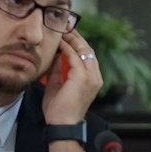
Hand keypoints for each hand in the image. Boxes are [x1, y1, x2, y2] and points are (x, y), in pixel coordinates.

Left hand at [42, 31, 101, 151]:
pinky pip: (75, 57)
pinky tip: (58, 42)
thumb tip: (55, 55)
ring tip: (62, 29)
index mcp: (92, 79)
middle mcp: (95, 77)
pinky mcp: (83, 78)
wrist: (62, 125)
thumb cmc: (59, 111)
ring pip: (83, 50)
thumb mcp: (57, 85)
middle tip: (65, 26)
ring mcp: (91, 77)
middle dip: (76, 37)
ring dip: (72, 39)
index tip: (66, 34)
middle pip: (87, 50)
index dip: (77, 43)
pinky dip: (66, 48)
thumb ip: (58, 70)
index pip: (86, 55)